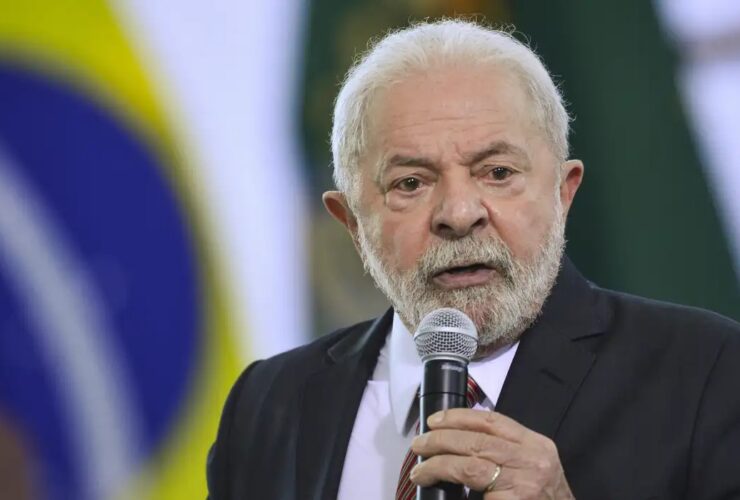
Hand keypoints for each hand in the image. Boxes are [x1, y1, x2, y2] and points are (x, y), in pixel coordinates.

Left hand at [409, 409, 573, 498]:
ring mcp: (524, 486)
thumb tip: (460, 440)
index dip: (458, 417)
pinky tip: (437, 489)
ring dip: (439, 466)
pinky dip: (452, 491)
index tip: (435, 420)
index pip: (492, 421)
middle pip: (477, 442)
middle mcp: (533, 462)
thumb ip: (506, 450)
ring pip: (471, 467)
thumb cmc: (544, 498)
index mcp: (536, 445)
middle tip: (419, 445)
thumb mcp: (533, 465)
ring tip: (420, 471)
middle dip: (441, 441)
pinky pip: (475, 495)